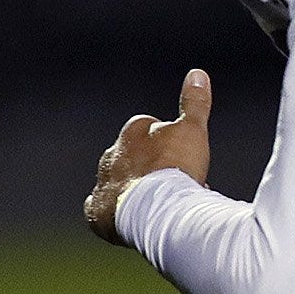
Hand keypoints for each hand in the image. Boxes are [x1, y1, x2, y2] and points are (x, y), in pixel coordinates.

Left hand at [85, 68, 212, 244]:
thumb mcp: (192, 130)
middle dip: (148, 169)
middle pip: (131, 158)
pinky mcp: (97, 210)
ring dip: (132, 191)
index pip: (148, 129)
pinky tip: (121, 221)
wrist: (154, 207)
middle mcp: (113, 154)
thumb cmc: (175, 168)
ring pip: (116, 183)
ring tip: (156, 208)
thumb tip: (197, 73)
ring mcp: (103, 182)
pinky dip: (108, 213)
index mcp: (134, 132)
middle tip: (173, 187)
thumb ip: (194, 103)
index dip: (168, 146)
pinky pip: (98, 209)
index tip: (183, 161)